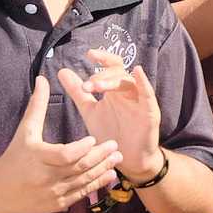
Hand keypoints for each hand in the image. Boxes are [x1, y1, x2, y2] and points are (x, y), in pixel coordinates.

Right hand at [0, 76, 123, 212]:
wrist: (0, 191)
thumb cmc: (14, 156)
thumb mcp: (25, 130)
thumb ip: (37, 105)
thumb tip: (42, 79)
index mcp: (38, 158)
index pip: (64, 155)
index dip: (81, 149)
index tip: (93, 138)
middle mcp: (46, 178)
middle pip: (78, 168)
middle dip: (99, 157)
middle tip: (115, 145)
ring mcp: (53, 194)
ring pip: (83, 182)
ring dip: (102, 170)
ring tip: (117, 158)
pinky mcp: (57, 205)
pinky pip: (81, 195)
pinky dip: (96, 185)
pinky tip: (109, 175)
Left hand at [58, 48, 165, 179]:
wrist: (126, 159)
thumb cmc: (111, 133)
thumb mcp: (90, 111)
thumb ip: (78, 92)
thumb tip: (62, 71)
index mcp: (114, 89)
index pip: (110, 66)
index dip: (102, 58)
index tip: (88, 54)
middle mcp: (128, 91)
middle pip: (119, 72)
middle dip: (103, 74)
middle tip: (88, 85)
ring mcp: (140, 101)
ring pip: (129, 82)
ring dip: (113, 81)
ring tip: (97, 86)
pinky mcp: (150, 112)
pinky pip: (148, 95)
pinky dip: (144, 83)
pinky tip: (138, 72)